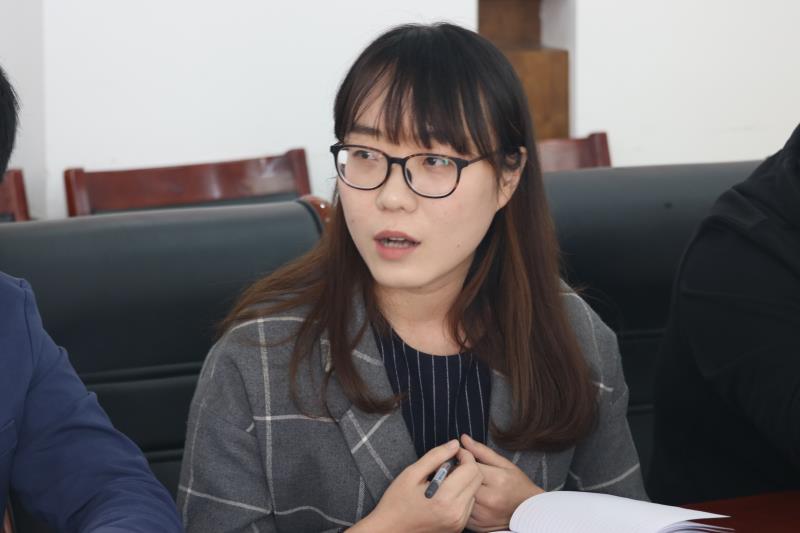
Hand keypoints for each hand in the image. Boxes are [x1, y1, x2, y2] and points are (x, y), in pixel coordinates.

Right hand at [353, 439, 483, 532]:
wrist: (389, 530)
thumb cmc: (396, 502)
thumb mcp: (411, 473)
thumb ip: (435, 456)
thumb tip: (454, 444)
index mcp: (444, 499)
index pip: (471, 469)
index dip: (465, 455)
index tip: (454, 452)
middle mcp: (456, 513)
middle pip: (477, 479)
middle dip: (467, 466)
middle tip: (449, 463)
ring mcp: (458, 522)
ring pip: (474, 491)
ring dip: (464, 481)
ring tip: (444, 480)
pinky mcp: (457, 527)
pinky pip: (468, 504)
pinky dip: (461, 494)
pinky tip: (445, 492)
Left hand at [461, 434, 543, 531]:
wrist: (529, 511)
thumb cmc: (518, 485)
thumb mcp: (504, 464)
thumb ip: (482, 451)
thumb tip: (463, 439)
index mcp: (497, 480)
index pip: (469, 466)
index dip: (461, 458)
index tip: (459, 454)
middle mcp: (490, 499)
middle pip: (461, 482)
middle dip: (456, 473)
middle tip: (457, 468)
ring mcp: (483, 515)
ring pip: (458, 498)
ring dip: (455, 489)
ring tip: (460, 482)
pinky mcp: (478, 526)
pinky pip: (461, 511)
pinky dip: (459, 503)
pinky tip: (464, 497)